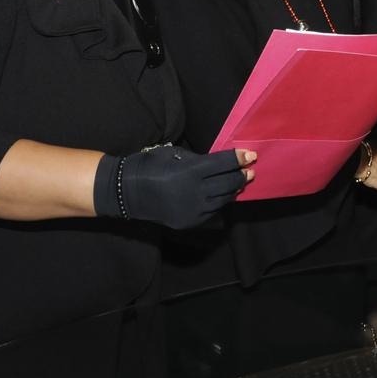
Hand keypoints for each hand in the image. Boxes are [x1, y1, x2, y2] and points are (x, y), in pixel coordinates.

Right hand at [99, 145, 255, 229]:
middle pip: (227, 183)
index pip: (222, 164)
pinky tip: (223, 196)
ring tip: (240, 183)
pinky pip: (210, 212)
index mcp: (190, 172)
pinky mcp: (188, 222)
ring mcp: (192, 210)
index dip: (237, 159)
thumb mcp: (174, 155)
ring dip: (232, 190)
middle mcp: (194, 193)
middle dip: (240, 175)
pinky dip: (219, 203)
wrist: (126, 192)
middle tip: (249, 171)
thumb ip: (198, 160)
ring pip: (222, 200)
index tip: (250, 155)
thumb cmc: (149, 166)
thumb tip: (219, 162)